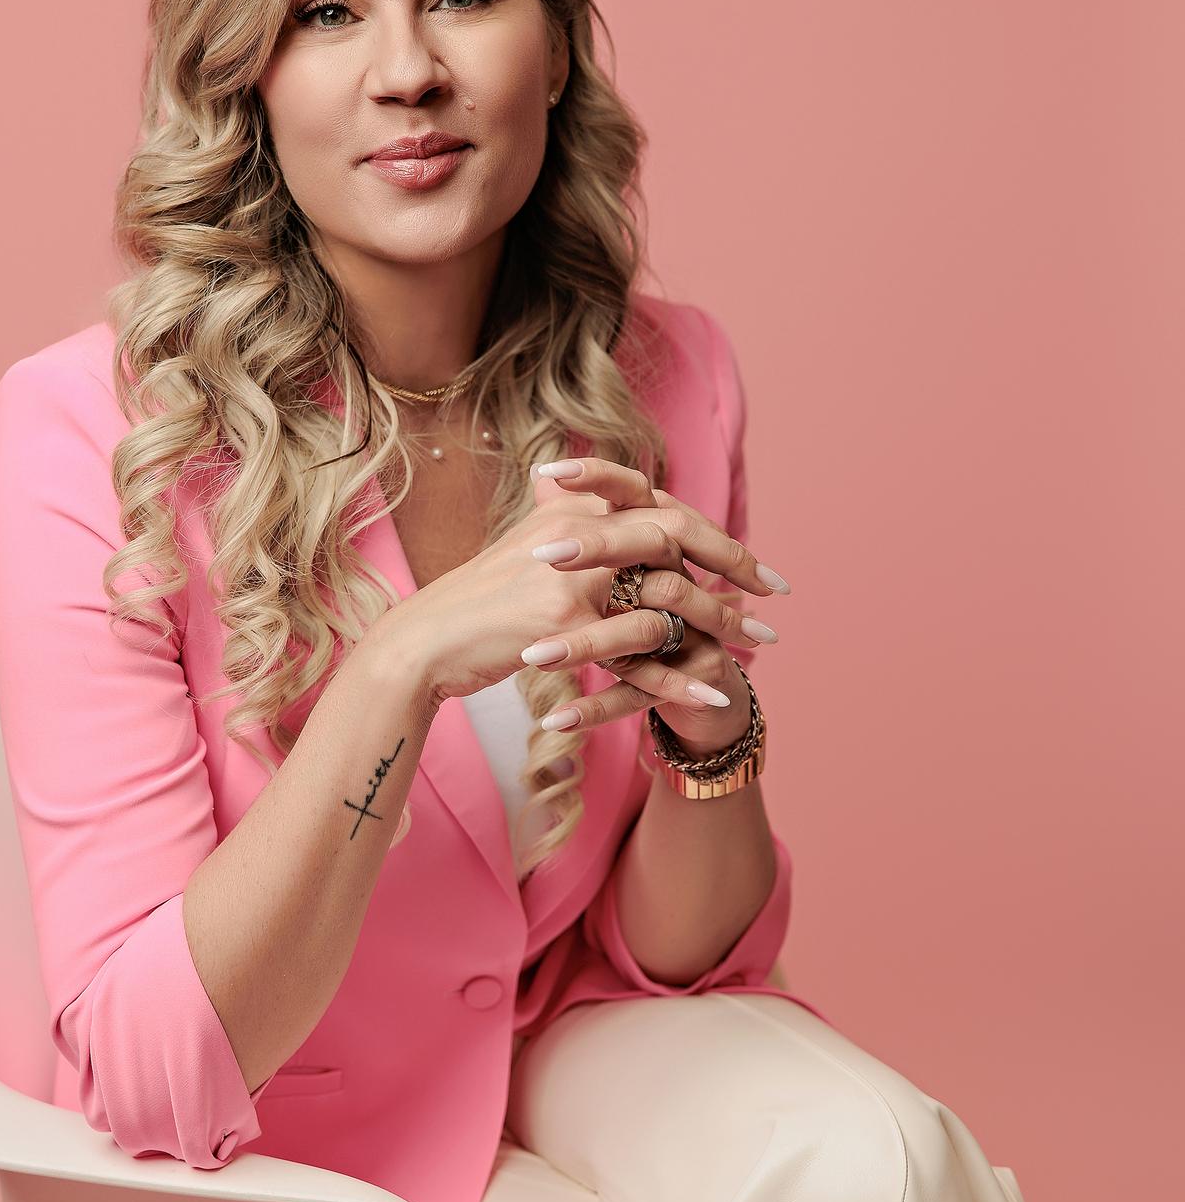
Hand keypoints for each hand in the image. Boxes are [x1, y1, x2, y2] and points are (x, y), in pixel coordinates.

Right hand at [370, 454, 784, 721]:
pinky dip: (682, 678)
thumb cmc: (479, 601)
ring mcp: (574, 576)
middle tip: (774, 596)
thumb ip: (576, 526)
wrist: (428, 639)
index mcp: (577, 506)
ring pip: (669, 596)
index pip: (665, 508)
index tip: (754, 562)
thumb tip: (614, 512)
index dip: (715, 533)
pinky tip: (716, 695)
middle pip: (680, 537)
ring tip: (757, 650)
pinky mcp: (564, 624)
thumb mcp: (530, 544)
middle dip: (735, 565)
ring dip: (721, 625)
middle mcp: (580, 530)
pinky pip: (641, 652)